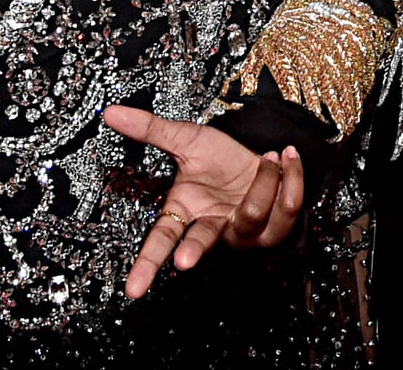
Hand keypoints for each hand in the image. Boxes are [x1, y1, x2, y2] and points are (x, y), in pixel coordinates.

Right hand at [104, 106, 307, 299]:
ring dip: (264, 181)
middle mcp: (214, 227)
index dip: (147, 265)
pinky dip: (292, 176)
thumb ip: (150, 129)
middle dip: (194, 250)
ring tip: (269, 156)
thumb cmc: (220, 158)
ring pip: (252, 215)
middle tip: (184, 261)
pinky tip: (288, 157)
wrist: (262, 156)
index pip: (161, 240)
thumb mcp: (187, 139)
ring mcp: (246, 231)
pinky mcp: (276, 226)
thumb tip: (110, 111)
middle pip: (202, 243)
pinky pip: (289, 207)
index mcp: (186, 212)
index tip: (133, 290)